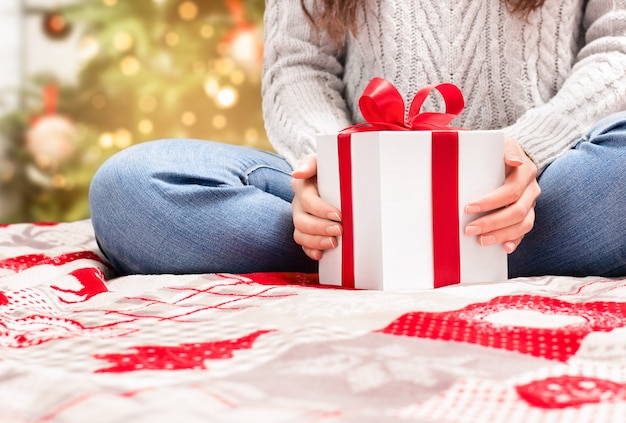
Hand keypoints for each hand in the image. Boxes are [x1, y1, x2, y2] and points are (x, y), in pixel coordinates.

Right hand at [291, 154, 342, 259]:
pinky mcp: (306, 231)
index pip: (308, 200)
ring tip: (334, 243)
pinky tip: (322, 254)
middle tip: (340, 230)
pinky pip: (303, 245)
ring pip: (300, 235)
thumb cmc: (329, 169)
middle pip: (301, 221)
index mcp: (302, 187)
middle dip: (320, 228)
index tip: (339, 214)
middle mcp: (298, 205)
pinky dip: (311, 251)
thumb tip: (297, 173)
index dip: (322, 209)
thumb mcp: (321, 160)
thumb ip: (310, 163)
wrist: (333, 178)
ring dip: (316, 242)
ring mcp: (301, 219)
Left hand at [463, 136, 539, 253]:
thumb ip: (506, 149)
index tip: (468, 208)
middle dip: (492, 223)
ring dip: (501, 235)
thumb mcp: (502, 143)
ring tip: (481, 241)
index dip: (490, 202)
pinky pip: (524, 231)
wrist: (511, 155)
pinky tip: (505, 248)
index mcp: (525, 173)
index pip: (510, 192)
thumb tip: (514, 161)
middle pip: (516, 212)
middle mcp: (531, 190)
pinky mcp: (527, 214)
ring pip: (522, 225)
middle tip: (468, 229)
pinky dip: (515, 240)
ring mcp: (531, 204)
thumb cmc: (499, 150)